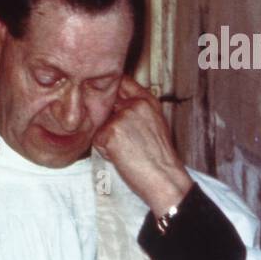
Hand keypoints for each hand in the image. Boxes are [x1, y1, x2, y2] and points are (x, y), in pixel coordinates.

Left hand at [93, 77, 192, 215]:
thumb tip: (115, 103)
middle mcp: (134, 104)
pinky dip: (104, 151)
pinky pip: (96, 140)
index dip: (112, 90)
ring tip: (125, 150)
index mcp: (147, 100)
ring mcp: (121, 117)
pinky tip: (121, 157)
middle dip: (107, 119)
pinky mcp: (109, 133)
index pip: (122, 81)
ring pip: (100, 124)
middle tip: (123, 138)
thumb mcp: (154, 123)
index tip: (108, 99)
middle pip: (107, 103)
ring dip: (106, 138)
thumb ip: (136, 109)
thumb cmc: (159, 157)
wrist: (164, 178)